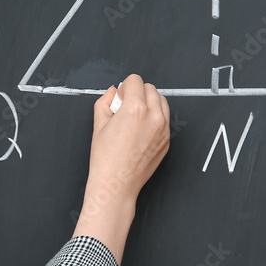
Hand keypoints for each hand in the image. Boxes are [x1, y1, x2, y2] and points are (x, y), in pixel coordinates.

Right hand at [72, 74, 169, 263]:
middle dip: (137, 93)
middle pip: (150, 88)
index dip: (124, 87)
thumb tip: (113, 92)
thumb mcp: (98, 125)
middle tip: (124, 108)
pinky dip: (154, 118)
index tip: (118, 98)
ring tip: (134, 118)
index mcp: (135, 109)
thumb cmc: (105, 158)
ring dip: (149, 103)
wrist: (116, 184)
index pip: (135, 81)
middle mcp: (154, 117)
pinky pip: (164, 119)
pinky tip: (140, 131)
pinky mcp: (167, 140)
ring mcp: (164, 129)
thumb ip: (105, 102)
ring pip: (161, 101)